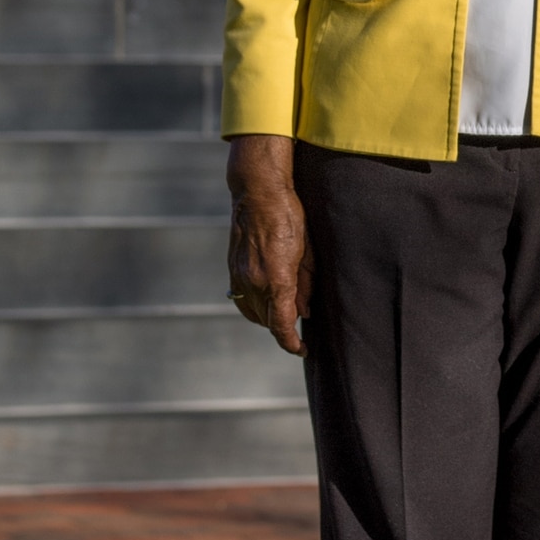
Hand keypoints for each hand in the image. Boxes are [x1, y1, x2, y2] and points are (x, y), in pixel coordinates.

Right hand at [226, 135, 310, 356]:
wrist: (257, 191)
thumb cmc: (289, 215)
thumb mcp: (307, 251)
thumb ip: (305, 285)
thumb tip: (304, 311)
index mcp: (275, 278)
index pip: (280, 324)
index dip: (291, 342)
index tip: (301, 348)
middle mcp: (253, 281)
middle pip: (266, 320)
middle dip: (282, 327)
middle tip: (299, 323)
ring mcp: (238, 275)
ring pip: (251, 311)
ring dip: (266, 317)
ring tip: (283, 312)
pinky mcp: (232, 267)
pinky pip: (240, 297)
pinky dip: (253, 305)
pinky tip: (264, 300)